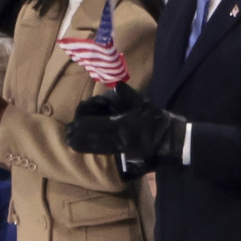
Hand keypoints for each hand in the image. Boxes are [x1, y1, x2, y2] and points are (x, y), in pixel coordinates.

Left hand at [66, 82, 186, 161]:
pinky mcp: (125, 154)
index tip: (74, 122)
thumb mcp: (145, 104)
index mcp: (122, 126)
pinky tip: (86, 148)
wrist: (172, 141)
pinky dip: (92, 149)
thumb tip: (117, 86)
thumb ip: (129, 96)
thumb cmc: (160, 121)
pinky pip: (105, 151)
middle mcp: (118, 140)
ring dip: (83, 145)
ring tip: (71, 142)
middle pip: (93, 139)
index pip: (97, 126)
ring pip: (97, 148)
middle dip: (79, 136)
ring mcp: (121, 149)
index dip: (84, 125)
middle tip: (68, 133)